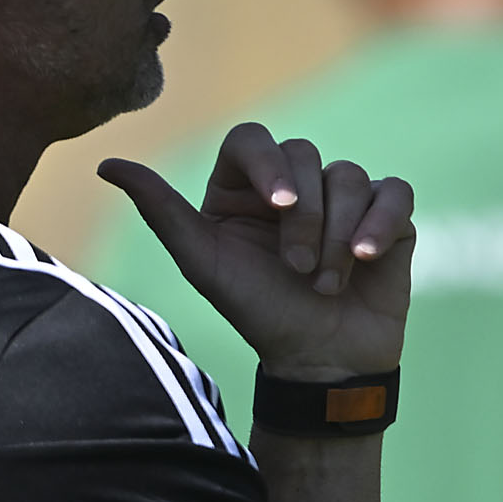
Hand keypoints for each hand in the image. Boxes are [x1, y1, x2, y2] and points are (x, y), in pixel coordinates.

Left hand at [100, 124, 414, 380]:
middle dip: (305, 217)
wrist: (320, 361)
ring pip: (350, 177)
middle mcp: (295, 185)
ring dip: (339, 235)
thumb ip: (160, 211)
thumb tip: (107, 164)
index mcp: (245, 188)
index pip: (253, 140)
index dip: (269, 164)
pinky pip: (395, 192)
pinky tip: (367, 259)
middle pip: (307, 156)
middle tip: (296, 269)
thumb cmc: (257, 313)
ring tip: (326, 284)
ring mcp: (345, 198)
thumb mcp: (203, 264)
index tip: (281, 205)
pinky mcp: (389, 216)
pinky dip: (382, 224)